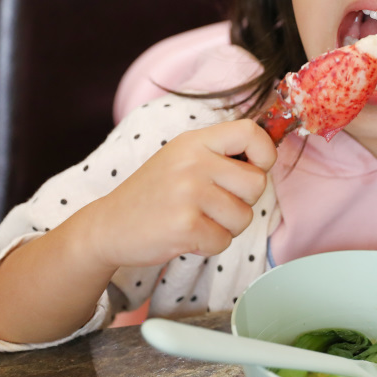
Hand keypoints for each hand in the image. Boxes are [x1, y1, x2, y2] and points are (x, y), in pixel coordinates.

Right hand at [77, 119, 277, 270]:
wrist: (108, 226)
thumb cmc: (154, 193)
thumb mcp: (182, 157)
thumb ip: (220, 153)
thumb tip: (268, 155)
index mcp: (195, 141)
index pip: (250, 132)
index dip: (264, 153)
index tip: (255, 168)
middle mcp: (193, 162)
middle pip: (257, 183)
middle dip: (243, 201)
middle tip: (214, 204)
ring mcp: (188, 193)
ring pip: (244, 217)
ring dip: (225, 227)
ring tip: (197, 219)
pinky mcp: (185, 226)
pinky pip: (224, 241)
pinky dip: (209, 245)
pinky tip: (186, 235)